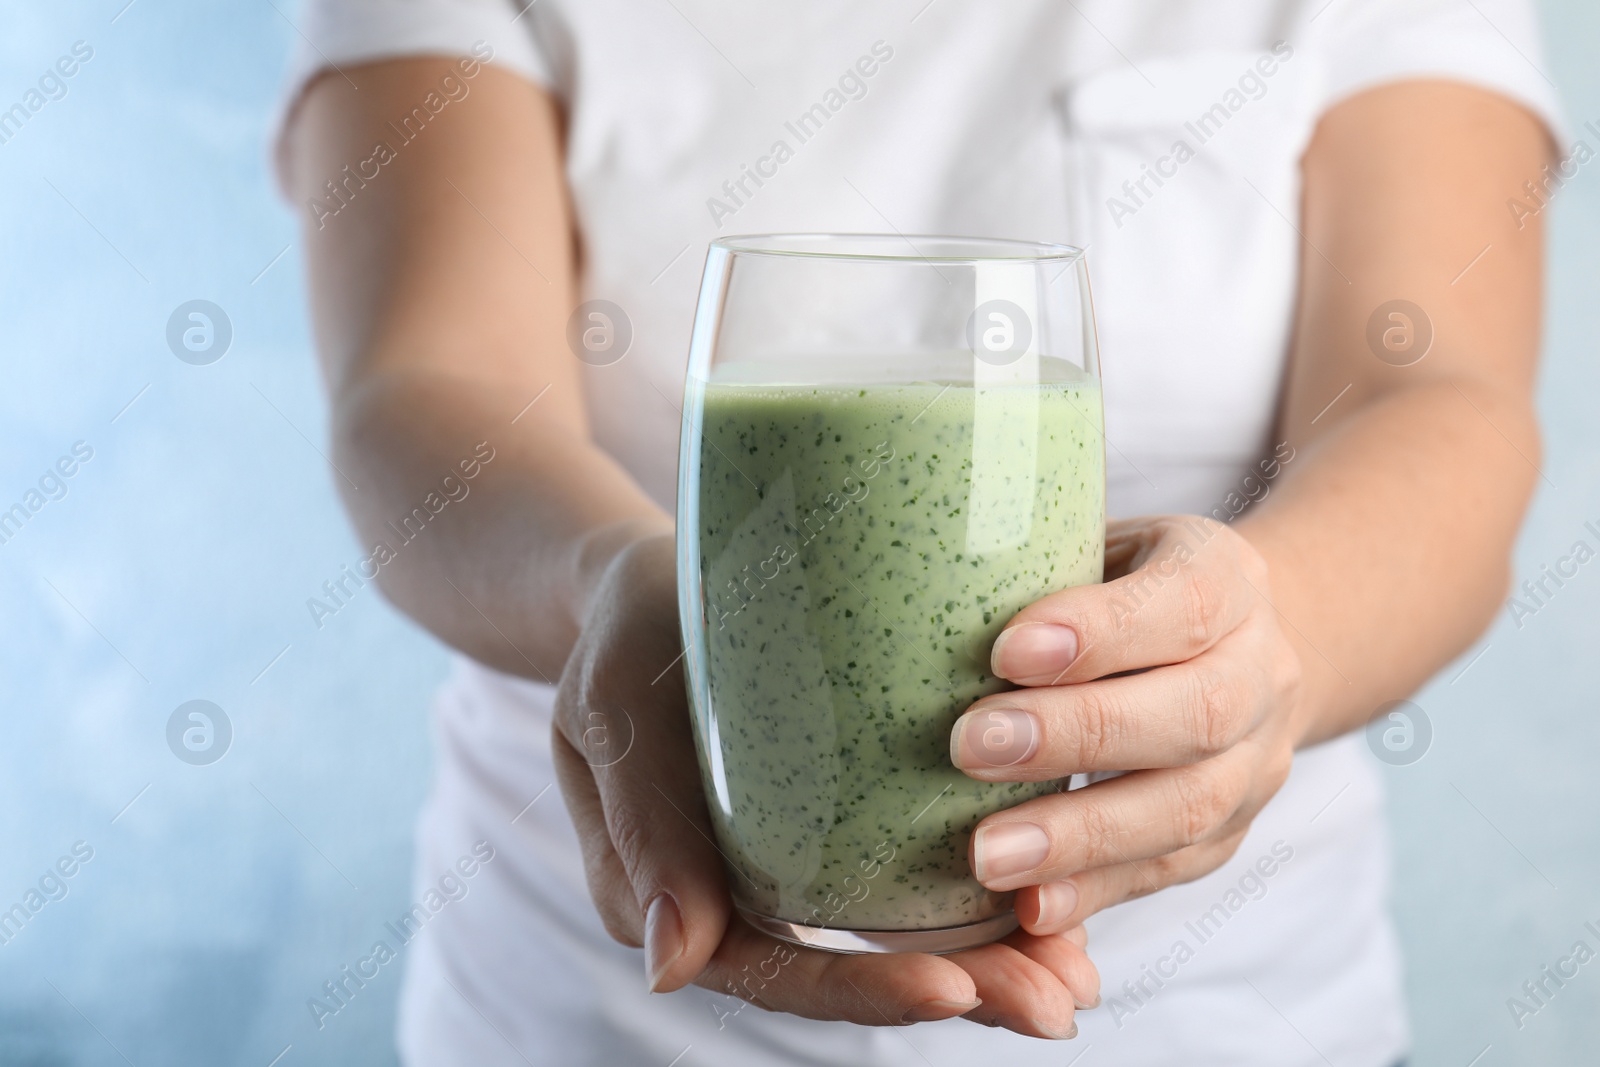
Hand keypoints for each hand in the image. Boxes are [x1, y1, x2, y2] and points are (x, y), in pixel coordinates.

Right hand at [551, 533, 1101, 1038]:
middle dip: (962, 991)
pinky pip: (915, 874)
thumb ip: (641, 831)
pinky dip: (987, 893)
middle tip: (1057, 1002)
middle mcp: (747, 898)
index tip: (953, 987)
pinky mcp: (844, 821)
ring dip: (992, 960)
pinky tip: (1061, 902)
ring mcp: (801, 865)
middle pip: (854, 971)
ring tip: (1078, 974)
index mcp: (679, 897)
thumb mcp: (614, 715)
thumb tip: (671, 967)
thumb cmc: (625, 640)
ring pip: (898, 935)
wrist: (650, 585)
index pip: (773, 972)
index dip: (862, 991)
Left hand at [949, 516, 1305, 935]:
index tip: (1004, 651)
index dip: (1098, 631)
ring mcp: (1256, 761)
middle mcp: (1262, 671)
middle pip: (1192, 712)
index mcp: (1227, 578)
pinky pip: (1170, 870)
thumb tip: (920, 580)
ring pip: (1188, 807)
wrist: (1228, 645)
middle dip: (1077, 735)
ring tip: (986, 854)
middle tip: (970, 749)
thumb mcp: (1093, 540)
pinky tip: (1029, 907)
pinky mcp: (1232, 832)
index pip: (1181, 601)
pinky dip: (1096, 891)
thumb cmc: (1121, 584)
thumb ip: (1035, 562)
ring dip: (1080, 837)